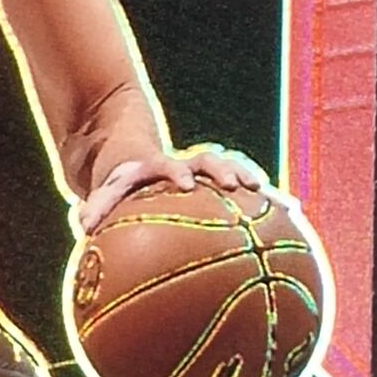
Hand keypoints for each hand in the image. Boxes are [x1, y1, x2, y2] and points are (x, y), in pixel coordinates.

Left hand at [78, 146, 266, 233]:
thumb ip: (95, 207)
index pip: (166, 165)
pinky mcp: (214, 181)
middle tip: (240, 184)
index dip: (175, 172)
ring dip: (252, 182)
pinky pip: (242, 191)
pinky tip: (294, 213)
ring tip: (279, 200)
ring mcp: (202, 171)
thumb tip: (83, 228)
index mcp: (154, 167)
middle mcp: (183, 165)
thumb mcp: (101, 190)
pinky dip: (265, 200)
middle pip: (208, 161)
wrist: (127, 149)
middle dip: (224, 171)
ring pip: (232, 171)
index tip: (186, 182)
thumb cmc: (113, 179)